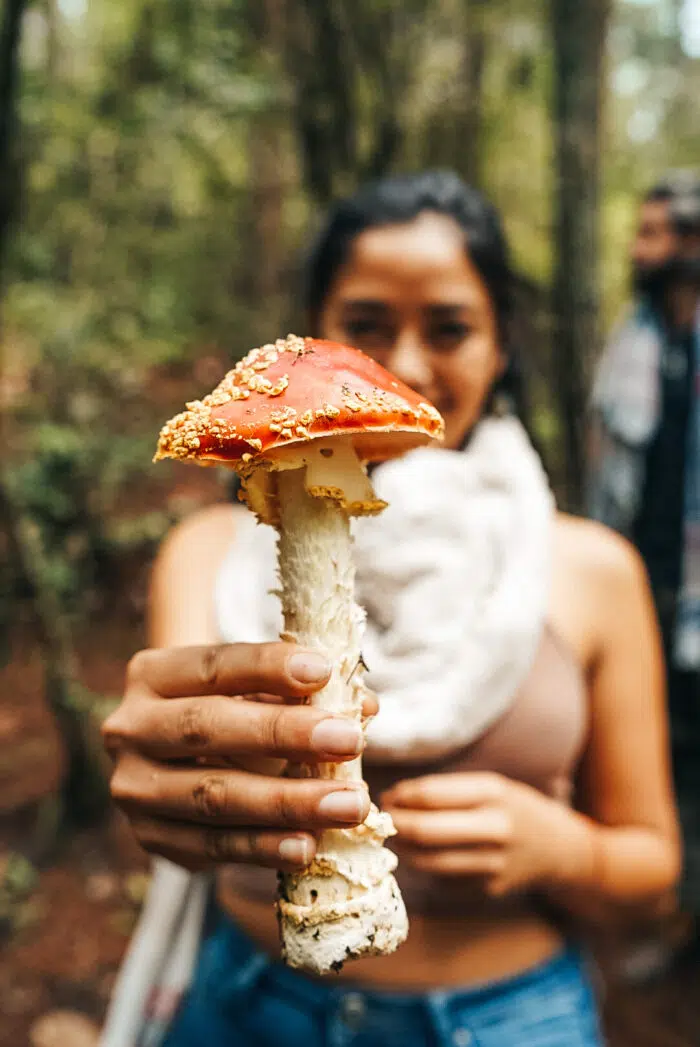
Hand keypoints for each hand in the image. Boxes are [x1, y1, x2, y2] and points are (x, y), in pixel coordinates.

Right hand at [103, 642, 374, 871]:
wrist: (172, 760)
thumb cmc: (227, 711)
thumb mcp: (253, 693)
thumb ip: (301, 695)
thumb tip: (364, 706)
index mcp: (152, 675)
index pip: (213, 665)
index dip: (268, 667)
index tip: (324, 671)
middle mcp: (130, 728)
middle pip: (207, 728)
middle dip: (283, 734)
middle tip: (348, 740)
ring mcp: (133, 788)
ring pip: (214, 796)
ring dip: (288, 802)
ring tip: (349, 805)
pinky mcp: (150, 837)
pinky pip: (212, 847)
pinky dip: (263, 848)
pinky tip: (308, 846)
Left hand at [382, 772, 590, 896]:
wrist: (559, 849)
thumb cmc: (513, 809)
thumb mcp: (490, 786)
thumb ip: (446, 791)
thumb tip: (395, 799)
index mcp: (493, 793)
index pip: (430, 794)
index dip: (401, 796)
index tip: (388, 795)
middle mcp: (495, 829)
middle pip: (425, 831)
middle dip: (395, 824)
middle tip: (383, 819)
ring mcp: (493, 864)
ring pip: (428, 860)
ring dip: (403, 848)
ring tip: (397, 836)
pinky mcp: (488, 889)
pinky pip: (441, 879)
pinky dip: (424, 866)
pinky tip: (421, 854)